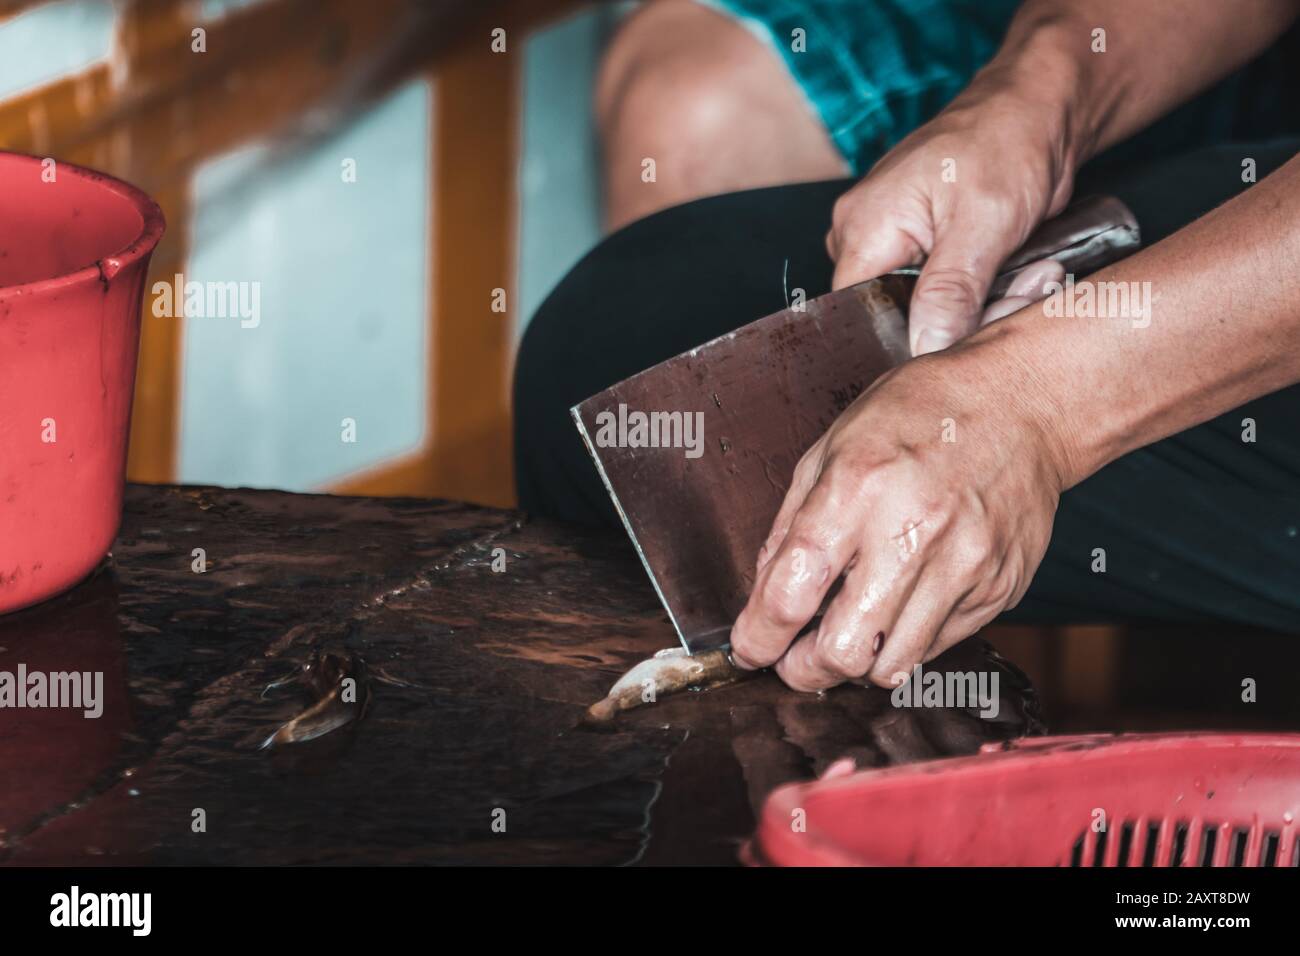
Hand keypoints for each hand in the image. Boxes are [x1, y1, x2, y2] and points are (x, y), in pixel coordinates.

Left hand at [729, 344, 1069, 690]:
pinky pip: (936, 647)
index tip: (749, 649)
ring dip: (857, 663)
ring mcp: (963, 567)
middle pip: (842, 653)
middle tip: (794, 657)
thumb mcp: (830, 449)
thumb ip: (789, 528)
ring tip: (847, 631)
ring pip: (892, 666)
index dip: (758, 638)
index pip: (790, 595)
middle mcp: (912, 533)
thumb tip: (762, 598)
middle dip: (805, 669)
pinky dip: (906, 639)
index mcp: (855, 491)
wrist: (1018, 403)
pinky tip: (899, 604)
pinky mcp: (999, 589)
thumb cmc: (918, 415)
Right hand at [826, 76, 1076, 353]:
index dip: (906, 336)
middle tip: (1012, 293)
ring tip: (1021, 274)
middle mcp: (864, 235)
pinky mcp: (920, 247)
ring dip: (976, 306)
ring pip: (923, 309)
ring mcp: (891, 241)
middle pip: (894, 315)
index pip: (860, 315)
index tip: (961, 336)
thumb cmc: (1007, 140)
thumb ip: (949, 292)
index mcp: (862, 227)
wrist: (1040, 109)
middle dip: (956, 318)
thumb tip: (926, 347)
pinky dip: (979, 294)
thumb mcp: (984, 223)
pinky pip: (940, 293)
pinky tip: (1012, 272)